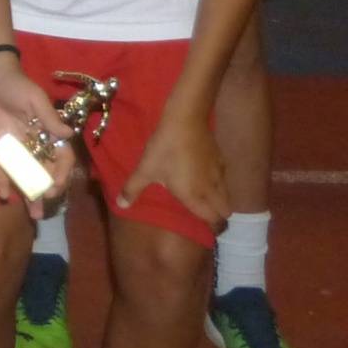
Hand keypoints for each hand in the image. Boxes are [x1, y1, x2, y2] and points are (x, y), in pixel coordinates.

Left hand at [0, 56, 73, 215]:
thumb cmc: (17, 84)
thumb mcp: (35, 98)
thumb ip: (49, 117)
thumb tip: (68, 132)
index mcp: (48, 132)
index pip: (60, 157)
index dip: (61, 172)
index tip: (56, 184)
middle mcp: (34, 144)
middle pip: (44, 171)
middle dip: (46, 189)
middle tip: (45, 204)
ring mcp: (16, 148)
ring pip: (25, 175)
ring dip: (29, 193)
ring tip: (33, 214)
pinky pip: (1, 168)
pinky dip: (2, 182)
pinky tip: (4, 196)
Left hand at [116, 111, 225, 226]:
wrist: (186, 120)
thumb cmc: (165, 148)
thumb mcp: (145, 169)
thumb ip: (133, 189)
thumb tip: (121, 205)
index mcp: (194, 196)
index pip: (212, 219)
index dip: (211, 226)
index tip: (205, 227)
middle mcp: (210, 188)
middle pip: (225, 210)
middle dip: (219, 215)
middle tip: (207, 212)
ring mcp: (219, 173)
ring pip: (227, 194)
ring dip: (220, 198)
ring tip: (207, 196)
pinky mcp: (221, 159)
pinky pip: (224, 177)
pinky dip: (219, 181)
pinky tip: (206, 174)